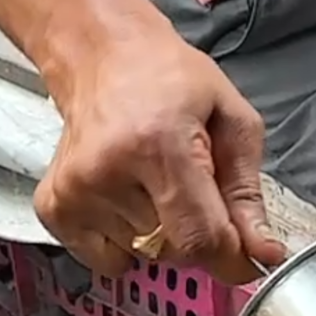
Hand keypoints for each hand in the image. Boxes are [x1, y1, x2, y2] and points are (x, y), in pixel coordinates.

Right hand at [36, 26, 286, 283]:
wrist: (102, 55)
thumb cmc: (169, 80)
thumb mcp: (232, 120)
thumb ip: (247, 193)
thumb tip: (261, 253)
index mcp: (159, 144)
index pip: (199, 237)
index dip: (230, 259)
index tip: (245, 259)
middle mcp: (109, 171)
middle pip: (173, 251)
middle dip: (194, 231)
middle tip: (189, 184)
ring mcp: (75, 192)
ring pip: (143, 254)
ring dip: (158, 230)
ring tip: (151, 179)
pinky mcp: (53, 206)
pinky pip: (108, 260)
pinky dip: (124, 240)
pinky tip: (124, 195)